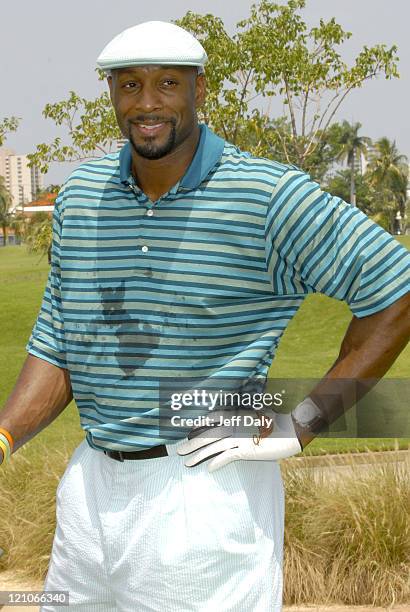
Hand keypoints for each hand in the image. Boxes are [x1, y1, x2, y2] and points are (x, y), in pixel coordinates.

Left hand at [176, 409, 301, 471]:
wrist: (293, 429)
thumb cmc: (275, 424)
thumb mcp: (256, 419)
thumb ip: (243, 421)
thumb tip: (233, 427)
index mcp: (236, 415)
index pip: (212, 419)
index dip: (198, 427)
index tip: (187, 434)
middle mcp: (235, 425)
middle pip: (209, 434)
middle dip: (192, 443)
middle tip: (179, 451)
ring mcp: (240, 437)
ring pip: (214, 446)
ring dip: (199, 455)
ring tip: (187, 463)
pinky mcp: (247, 449)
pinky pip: (228, 456)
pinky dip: (217, 462)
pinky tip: (209, 469)